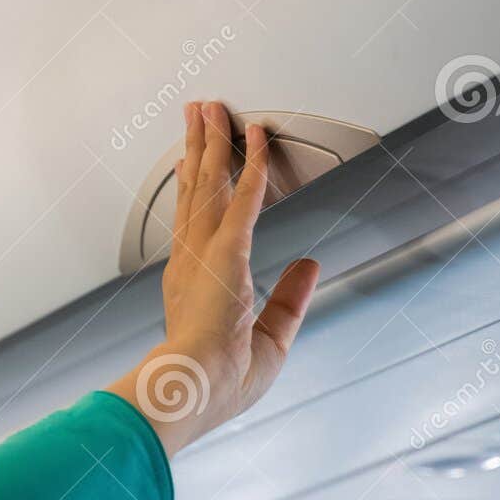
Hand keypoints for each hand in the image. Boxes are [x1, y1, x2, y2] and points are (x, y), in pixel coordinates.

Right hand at [107, 102, 320, 455]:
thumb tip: (309, 268)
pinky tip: (257, 140)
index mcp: (191, 287)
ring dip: (214, 142)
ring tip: (212, 109)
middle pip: (194, 192)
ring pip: (210, 184)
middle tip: (194, 117)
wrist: (190, 390)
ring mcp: (203, 254)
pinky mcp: (223, 252)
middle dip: (196, 149)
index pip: (190, 226)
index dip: (190, 191)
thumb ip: (289, 300)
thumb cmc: (216, 383)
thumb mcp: (269, 340)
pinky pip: (245, 198)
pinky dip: (253, 164)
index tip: (189, 167)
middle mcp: (190, 262)